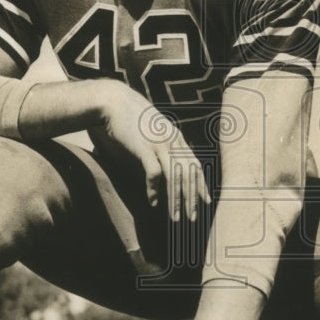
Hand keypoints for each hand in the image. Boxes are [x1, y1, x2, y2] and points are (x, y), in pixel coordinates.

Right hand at [96, 81, 210, 220]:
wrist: (113, 102)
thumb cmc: (131, 119)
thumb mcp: (153, 131)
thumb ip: (162, 146)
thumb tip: (166, 166)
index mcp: (176, 137)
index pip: (195, 164)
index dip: (201, 184)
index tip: (206, 201)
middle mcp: (172, 140)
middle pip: (188, 174)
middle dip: (192, 198)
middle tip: (193, 218)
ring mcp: (159, 143)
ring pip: (175, 177)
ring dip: (176, 200)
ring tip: (176, 218)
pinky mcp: (144, 147)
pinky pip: (154, 173)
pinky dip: (154, 190)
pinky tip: (152, 202)